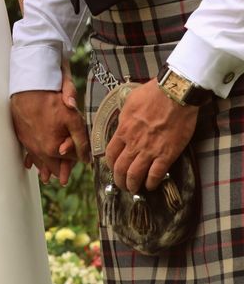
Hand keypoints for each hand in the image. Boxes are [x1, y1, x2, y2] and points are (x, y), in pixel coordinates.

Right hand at [31, 58, 84, 182]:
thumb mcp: (74, 119)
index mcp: (54, 149)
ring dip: (44, 168)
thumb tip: (86, 159)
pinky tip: (30, 164)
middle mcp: (39, 150)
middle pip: (52, 166)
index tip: (80, 160)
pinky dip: (31, 159)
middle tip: (63, 180)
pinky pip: (28, 153)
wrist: (28, 90)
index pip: (68, 161)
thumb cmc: (52, 102)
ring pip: (38, 162)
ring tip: (46, 177)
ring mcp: (29, 144)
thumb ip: (81, 141)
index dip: (76, 159)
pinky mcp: (21, 136)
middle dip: (59, 171)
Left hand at [105, 78, 198, 193]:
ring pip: (135, 175)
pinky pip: (156, 174)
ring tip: (134, 189)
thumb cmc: (152, 94)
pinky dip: (152, 183)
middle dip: (119, 180)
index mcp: (123, 131)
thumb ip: (124, 118)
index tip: (113, 168)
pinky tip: (151, 186)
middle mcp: (133, 143)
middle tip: (122, 185)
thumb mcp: (129, 103)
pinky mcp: (167, 154)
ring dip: (133, 185)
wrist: (174, 94)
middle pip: (120, 168)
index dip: (110, 165)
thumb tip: (122, 124)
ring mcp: (149, 150)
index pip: (110, 154)